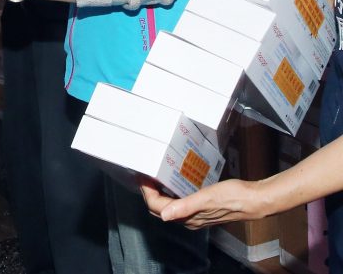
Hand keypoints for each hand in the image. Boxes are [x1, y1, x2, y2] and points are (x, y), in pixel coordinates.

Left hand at [141, 179, 265, 228]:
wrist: (253, 200)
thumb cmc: (232, 197)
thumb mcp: (206, 198)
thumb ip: (185, 206)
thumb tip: (165, 215)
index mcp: (188, 218)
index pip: (156, 207)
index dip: (146, 192)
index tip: (142, 176)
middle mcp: (189, 220)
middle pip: (159, 209)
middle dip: (149, 193)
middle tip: (145, 175)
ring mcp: (195, 216)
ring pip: (169, 207)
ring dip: (159, 193)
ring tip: (155, 176)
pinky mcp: (201, 210)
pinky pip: (180, 203)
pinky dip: (171, 194)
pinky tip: (173, 182)